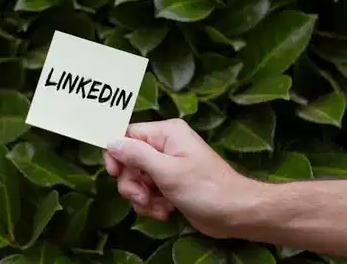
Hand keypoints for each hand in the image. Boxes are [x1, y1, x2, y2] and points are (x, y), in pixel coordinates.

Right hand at [103, 118, 268, 238]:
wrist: (235, 213)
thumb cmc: (205, 189)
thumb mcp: (167, 171)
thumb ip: (137, 155)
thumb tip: (111, 142)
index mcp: (166, 133)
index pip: (127, 134)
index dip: (117, 153)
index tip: (114, 173)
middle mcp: (165, 146)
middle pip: (129, 160)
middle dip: (132, 183)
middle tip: (143, 197)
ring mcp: (168, 166)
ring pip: (137, 179)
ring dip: (142, 197)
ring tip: (158, 207)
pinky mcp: (170, 185)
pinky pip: (148, 191)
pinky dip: (152, 204)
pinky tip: (165, 211)